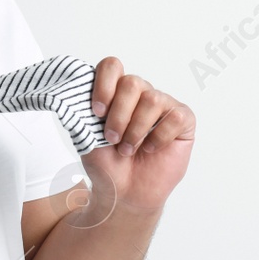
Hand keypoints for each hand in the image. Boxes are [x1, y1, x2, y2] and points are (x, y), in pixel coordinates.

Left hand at [79, 57, 194, 213]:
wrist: (123, 193)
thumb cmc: (106, 164)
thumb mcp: (85, 134)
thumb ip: (81, 109)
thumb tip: (75, 91)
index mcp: (115, 91)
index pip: (112, 66)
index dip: (104, 85)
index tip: (97, 112)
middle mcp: (140, 93)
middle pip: (132, 82)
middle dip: (119, 115)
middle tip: (111, 139)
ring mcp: (163, 105)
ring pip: (152, 99)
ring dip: (136, 129)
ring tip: (128, 149)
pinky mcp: (183, 120)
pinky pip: (175, 117)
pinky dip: (159, 136)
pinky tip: (151, 149)